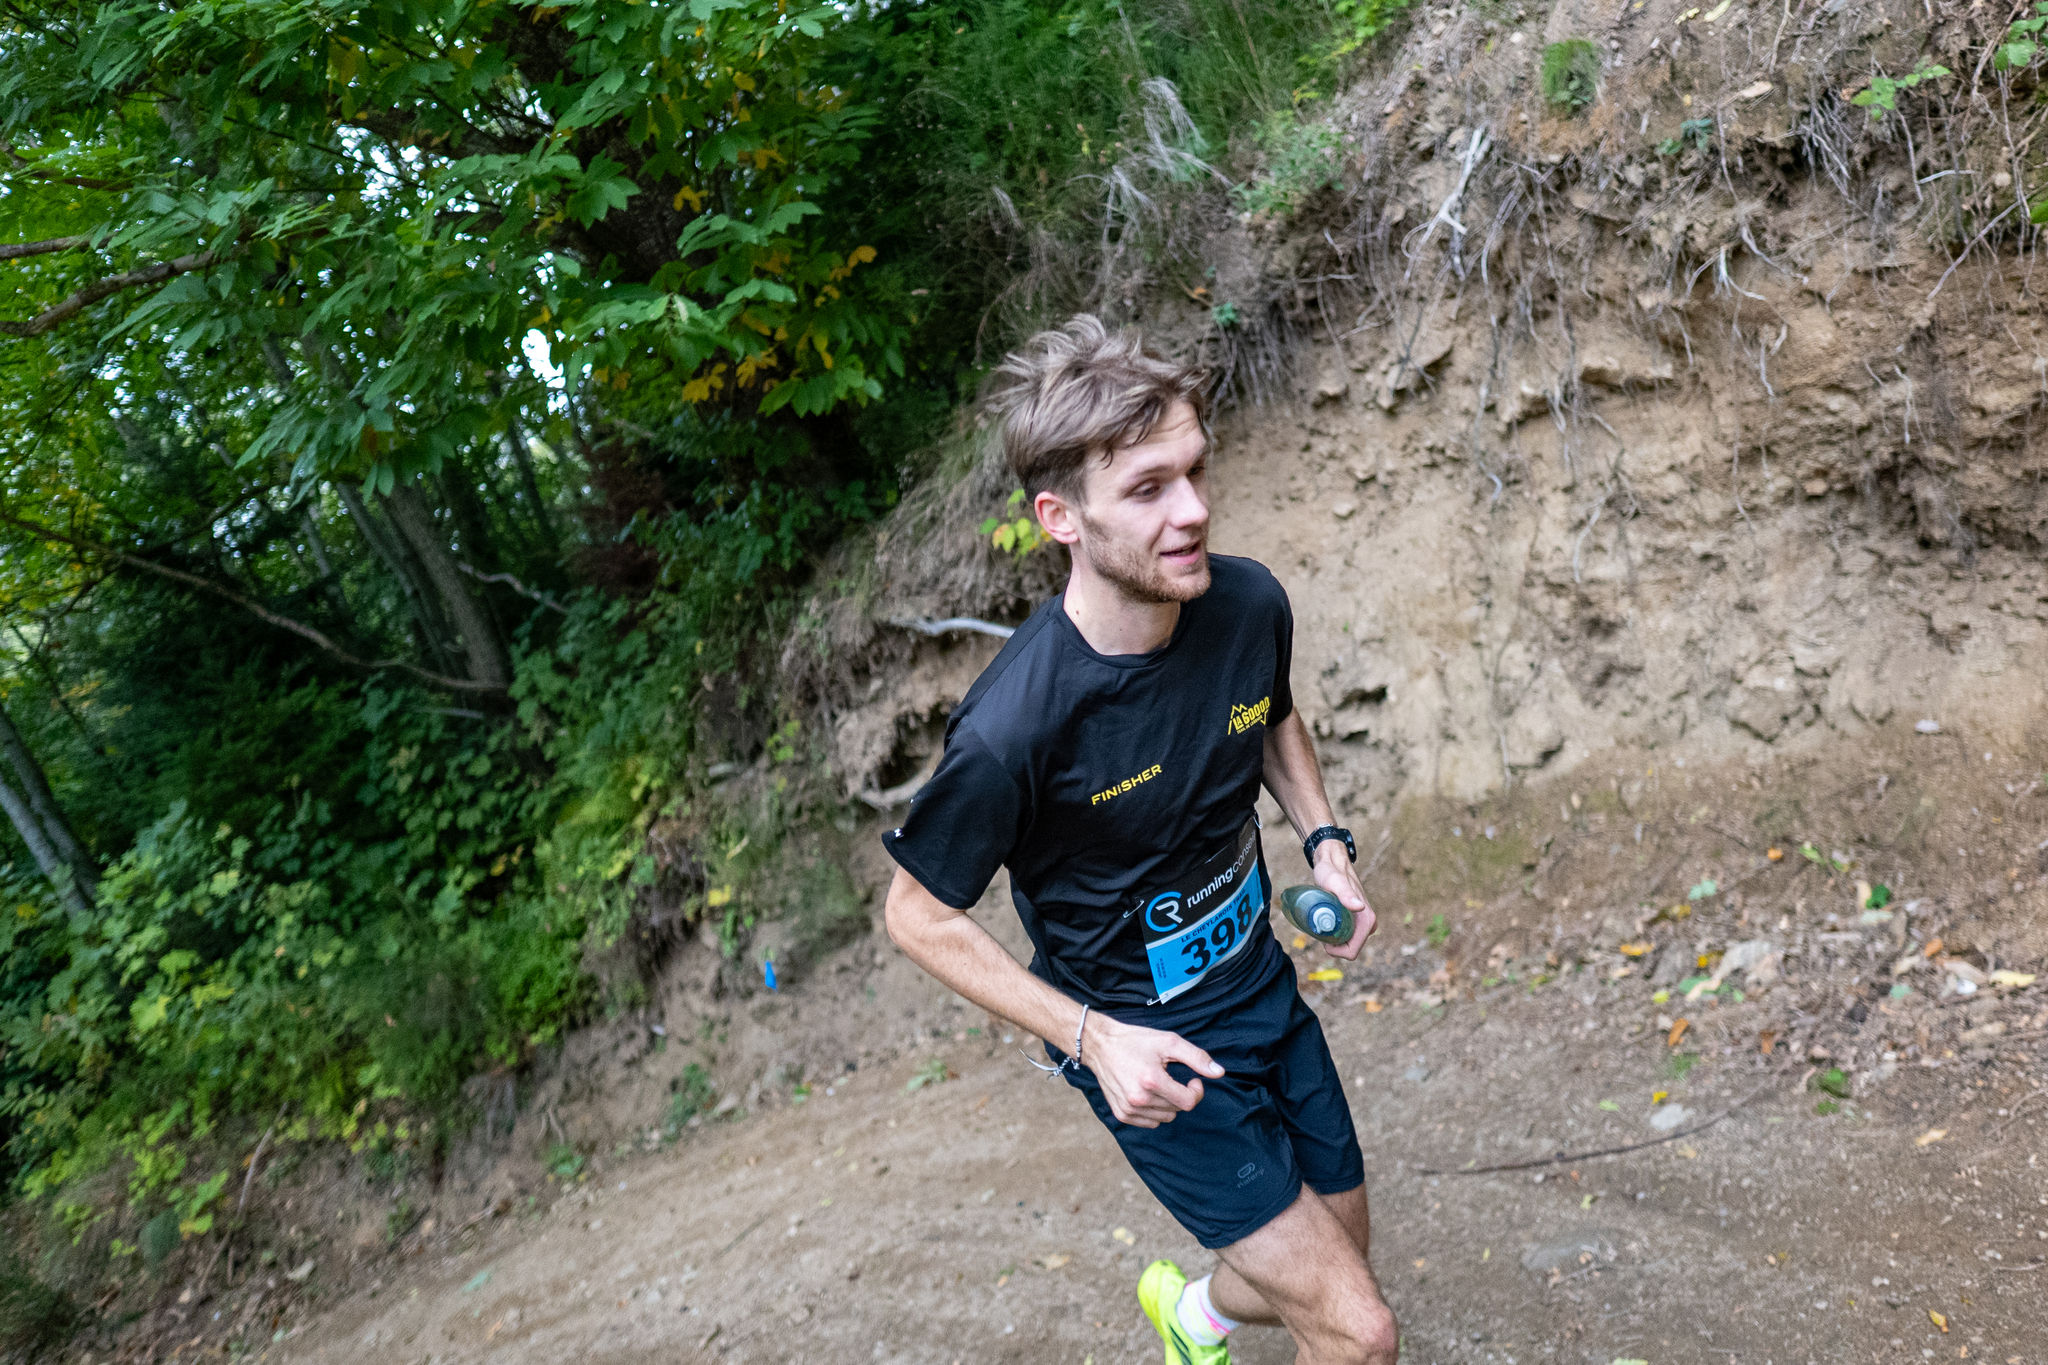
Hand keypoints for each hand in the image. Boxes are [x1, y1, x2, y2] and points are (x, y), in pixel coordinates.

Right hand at [1082, 1013, 1223, 1128]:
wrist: (1100, 1045)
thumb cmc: (1135, 1041)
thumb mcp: (1169, 1042)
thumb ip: (1197, 1057)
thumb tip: (1219, 1072)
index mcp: (1152, 1081)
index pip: (1188, 1102)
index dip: (1196, 1091)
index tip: (1193, 1079)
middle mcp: (1139, 1099)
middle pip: (1178, 1110)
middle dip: (1180, 1094)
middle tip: (1170, 1076)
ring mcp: (1128, 1109)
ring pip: (1165, 1118)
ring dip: (1168, 1103)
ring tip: (1156, 1083)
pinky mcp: (1121, 1114)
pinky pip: (1150, 1122)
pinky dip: (1154, 1111)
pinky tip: (1146, 1093)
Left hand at [1313, 839, 1376, 960]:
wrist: (1333, 862)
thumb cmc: (1331, 871)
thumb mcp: (1335, 882)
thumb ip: (1346, 894)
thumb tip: (1360, 908)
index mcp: (1367, 920)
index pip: (1351, 952)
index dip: (1334, 950)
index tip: (1320, 936)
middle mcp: (1369, 923)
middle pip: (1349, 949)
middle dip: (1333, 944)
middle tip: (1319, 924)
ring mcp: (1363, 923)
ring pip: (1346, 943)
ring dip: (1333, 938)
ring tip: (1322, 919)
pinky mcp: (1357, 921)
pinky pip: (1346, 936)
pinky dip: (1334, 933)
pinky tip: (1326, 919)